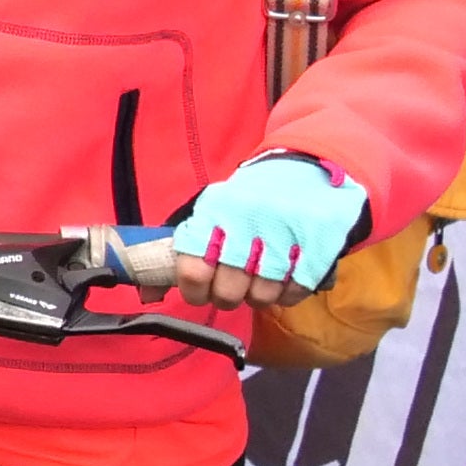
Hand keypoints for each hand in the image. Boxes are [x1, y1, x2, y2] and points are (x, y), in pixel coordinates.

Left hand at [146, 151, 364, 307]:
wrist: (310, 167)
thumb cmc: (252, 197)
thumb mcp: (214, 210)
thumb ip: (184, 249)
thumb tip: (148, 293)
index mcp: (216, 212)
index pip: (192, 270)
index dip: (194, 291)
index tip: (200, 292)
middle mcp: (247, 223)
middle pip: (227, 292)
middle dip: (226, 297)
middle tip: (232, 288)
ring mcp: (285, 235)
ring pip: (260, 297)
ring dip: (258, 296)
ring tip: (259, 280)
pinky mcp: (316, 246)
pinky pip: (292, 293)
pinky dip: (286, 294)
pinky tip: (284, 278)